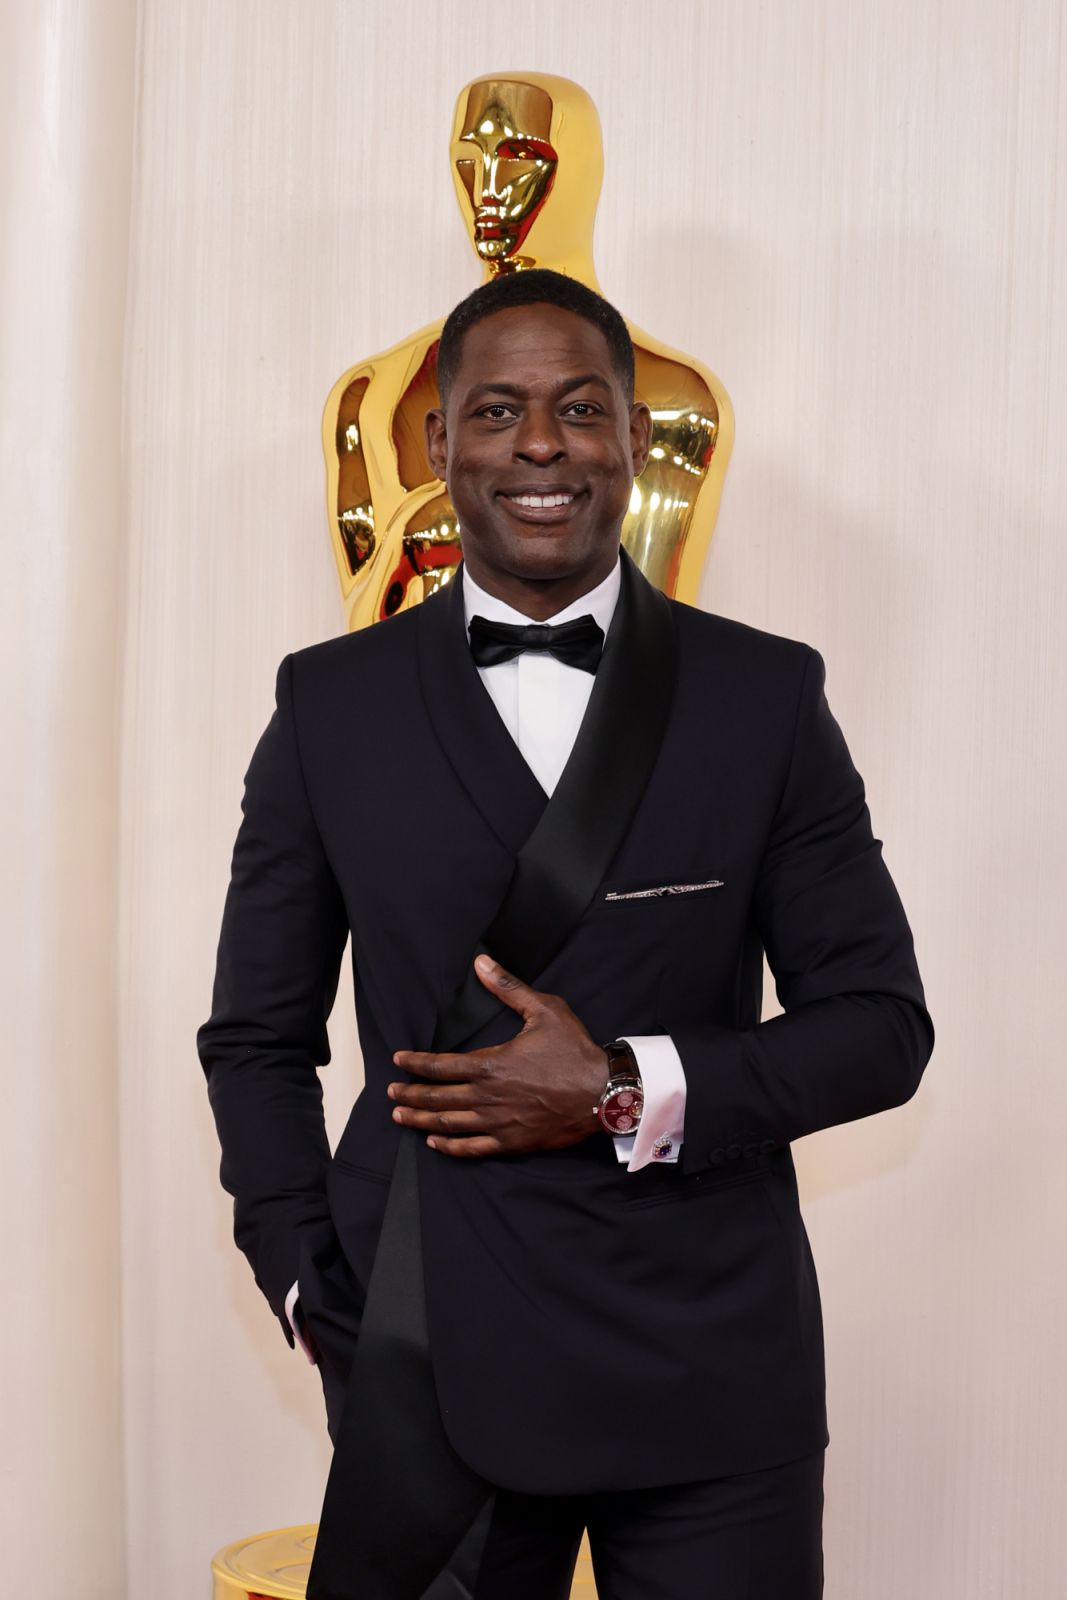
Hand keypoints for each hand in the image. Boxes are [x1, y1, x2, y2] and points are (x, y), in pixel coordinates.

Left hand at [388, 954, 610, 1158]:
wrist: (603, 1092)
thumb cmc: (574, 1050)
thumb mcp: (543, 1009)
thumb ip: (508, 988)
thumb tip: (481, 962)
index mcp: (490, 1064)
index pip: (439, 1065)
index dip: (415, 1063)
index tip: (398, 1061)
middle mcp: (487, 1096)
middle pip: (436, 1097)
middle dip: (409, 1093)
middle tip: (391, 1091)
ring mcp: (498, 1122)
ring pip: (448, 1124)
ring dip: (420, 1120)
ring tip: (401, 1115)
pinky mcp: (512, 1142)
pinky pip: (472, 1148)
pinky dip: (450, 1147)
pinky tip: (435, 1143)